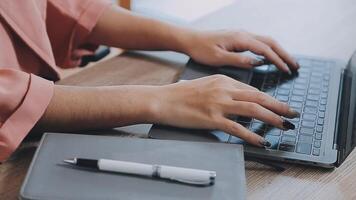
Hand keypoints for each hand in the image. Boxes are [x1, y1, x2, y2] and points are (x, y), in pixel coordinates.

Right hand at [151, 75, 299, 146]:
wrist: (163, 99)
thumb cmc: (181, 94)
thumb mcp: (205, 85)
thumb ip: (223, 90)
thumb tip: (238, 101)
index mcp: (223, 80)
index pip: (252, 90)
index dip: (269, 99)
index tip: (280, 105)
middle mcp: (224, 90)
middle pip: (259, 97)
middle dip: (279, 106)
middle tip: (293, 114)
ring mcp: (219, 104)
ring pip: (253, 110)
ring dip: (273, 118)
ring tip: (285, 125)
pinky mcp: (212, 119)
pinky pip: (237, 128)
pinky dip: (252, 135)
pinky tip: (261, 141)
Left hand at [184, 30, 299, 73]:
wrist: (190, 39)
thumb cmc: (201, 49)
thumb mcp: (218, 58)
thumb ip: (238, 60)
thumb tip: (257, 63)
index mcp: (240, 39)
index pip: (265, 49)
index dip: (278, 60)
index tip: (287, 70)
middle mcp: (243, 34)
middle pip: (271, 43)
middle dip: (285, 54)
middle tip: (296, 67)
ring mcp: (241, 35)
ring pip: (266, 42)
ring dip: (279, 52)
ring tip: (288, 63)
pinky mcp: (238, 39)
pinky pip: (258, 43)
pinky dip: (269, 50)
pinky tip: (270, 59)